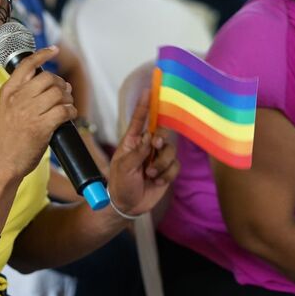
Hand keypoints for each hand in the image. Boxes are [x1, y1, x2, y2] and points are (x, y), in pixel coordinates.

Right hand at [0, 46, 75, 179]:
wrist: (0, 164)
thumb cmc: (5, 141)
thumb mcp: (6, 111)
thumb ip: (21, 96)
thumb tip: (49, 85)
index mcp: (8, 92)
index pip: (26, 65)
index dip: (42, 55)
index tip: (54, 50)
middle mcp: (18, 99)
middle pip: (48, 78)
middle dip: (61, 84)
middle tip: (64, 93)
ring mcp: (29, 112)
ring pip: (58, 93)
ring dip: (68, 99)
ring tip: (66, 107)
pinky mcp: (41, 127)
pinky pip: (64, 110)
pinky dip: (71, 112)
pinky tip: (69, 117)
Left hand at [107, 93, 179, 216]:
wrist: (127, 205)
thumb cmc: (119, 183)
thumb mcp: (123, 167)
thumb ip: (138, 152)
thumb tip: (150, 137)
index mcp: (132, 141)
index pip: (140, 120)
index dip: (145, 105)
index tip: (149, 90)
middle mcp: (146, 147)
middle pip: (162, 133)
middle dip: (161, 140)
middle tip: (156, 146)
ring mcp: (157, 158)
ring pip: (170, 151)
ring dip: (161, 164)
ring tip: (150, 174)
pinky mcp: (166, 170)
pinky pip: (175, 166)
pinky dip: (167, 174)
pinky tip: (157, 181)